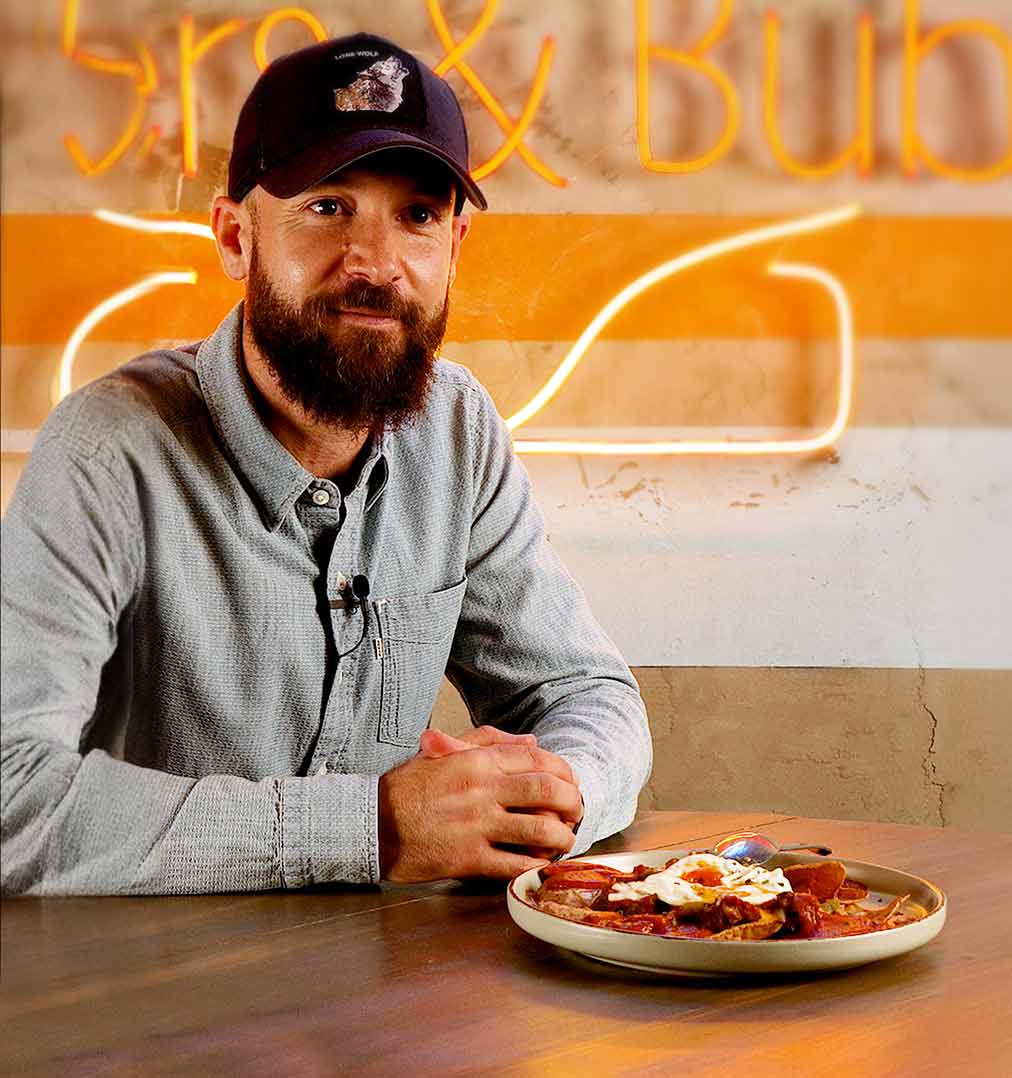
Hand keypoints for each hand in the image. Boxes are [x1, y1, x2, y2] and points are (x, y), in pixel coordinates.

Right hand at [417, 728, 583, 862]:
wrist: (371, 823)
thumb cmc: (407, 787)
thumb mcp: (444, 751)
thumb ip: (488, 741)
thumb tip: (531, 741)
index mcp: (476, 762)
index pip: (536, 758)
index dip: (562, 770)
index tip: (571, 782)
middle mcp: (482, 791)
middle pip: (546, 792)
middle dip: (572, 802)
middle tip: (578, 811)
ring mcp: (477, 826)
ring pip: (539, 831)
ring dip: (561, 837)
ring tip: (566, 841)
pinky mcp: (469, 859)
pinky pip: (515, 864)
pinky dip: (536, 866)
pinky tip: (543, 865)